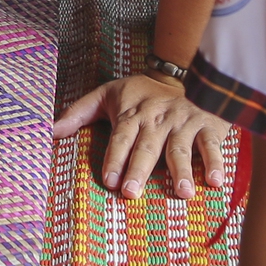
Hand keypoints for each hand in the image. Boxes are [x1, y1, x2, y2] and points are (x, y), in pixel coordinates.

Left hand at [52, 71, 233, 199]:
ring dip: (181, 170)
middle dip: (139, 169)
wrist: (183, 72)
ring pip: (180, 147)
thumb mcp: (107, 94)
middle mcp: (157, 118)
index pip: (121, 136)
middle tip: (132, 193)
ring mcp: (183, 122)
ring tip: (181, 193)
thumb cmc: (140, 92)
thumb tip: (51, 131)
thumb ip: (79, 112)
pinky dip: (215, 162)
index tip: (108, 180)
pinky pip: (212, 145)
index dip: (115, 157)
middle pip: (148, 146)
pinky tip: (214, 182)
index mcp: (132, 113)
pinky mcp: (208, 125)